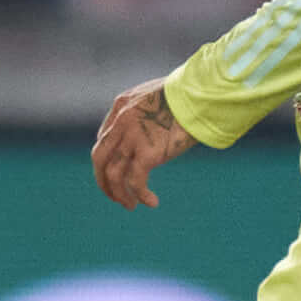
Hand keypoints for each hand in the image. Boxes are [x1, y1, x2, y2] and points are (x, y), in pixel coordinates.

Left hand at [91, 79, 196, 207]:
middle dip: (103, 180)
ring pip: (114, 175)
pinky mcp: (148, 153)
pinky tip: (152, 202)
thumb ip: (147, 111)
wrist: (201, 95)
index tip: (119, 169)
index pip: (104, 137)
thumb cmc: (190, 94)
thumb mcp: (158, 96)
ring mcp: (132, 138)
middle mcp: (120, 122)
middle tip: (114, 195)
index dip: (108, 158)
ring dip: (119, 194)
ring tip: (130, 206)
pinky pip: (136, 182)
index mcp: (121, 105)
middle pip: (100, 157)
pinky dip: (141, 195)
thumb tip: (155, 128)